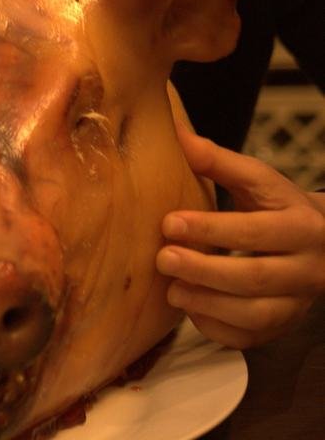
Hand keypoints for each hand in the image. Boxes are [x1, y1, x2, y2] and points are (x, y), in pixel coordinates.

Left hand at [156, 120, 324, 347]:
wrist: (322, 242)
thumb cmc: (280, 205)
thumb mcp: (258, 179)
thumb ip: (218, 160)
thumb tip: (177, 133)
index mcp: (300, 226)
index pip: (254, 231)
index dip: (210, 228)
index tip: (168, 222)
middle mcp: (305, 269)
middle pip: (254, 278)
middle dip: (205, 271)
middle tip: (163, 259)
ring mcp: (296, 304)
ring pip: (255, 315)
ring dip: (208, 304)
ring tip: (171, 289)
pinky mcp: (282, 326)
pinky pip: (250, 338)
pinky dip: (217, 328)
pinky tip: (189, 309)